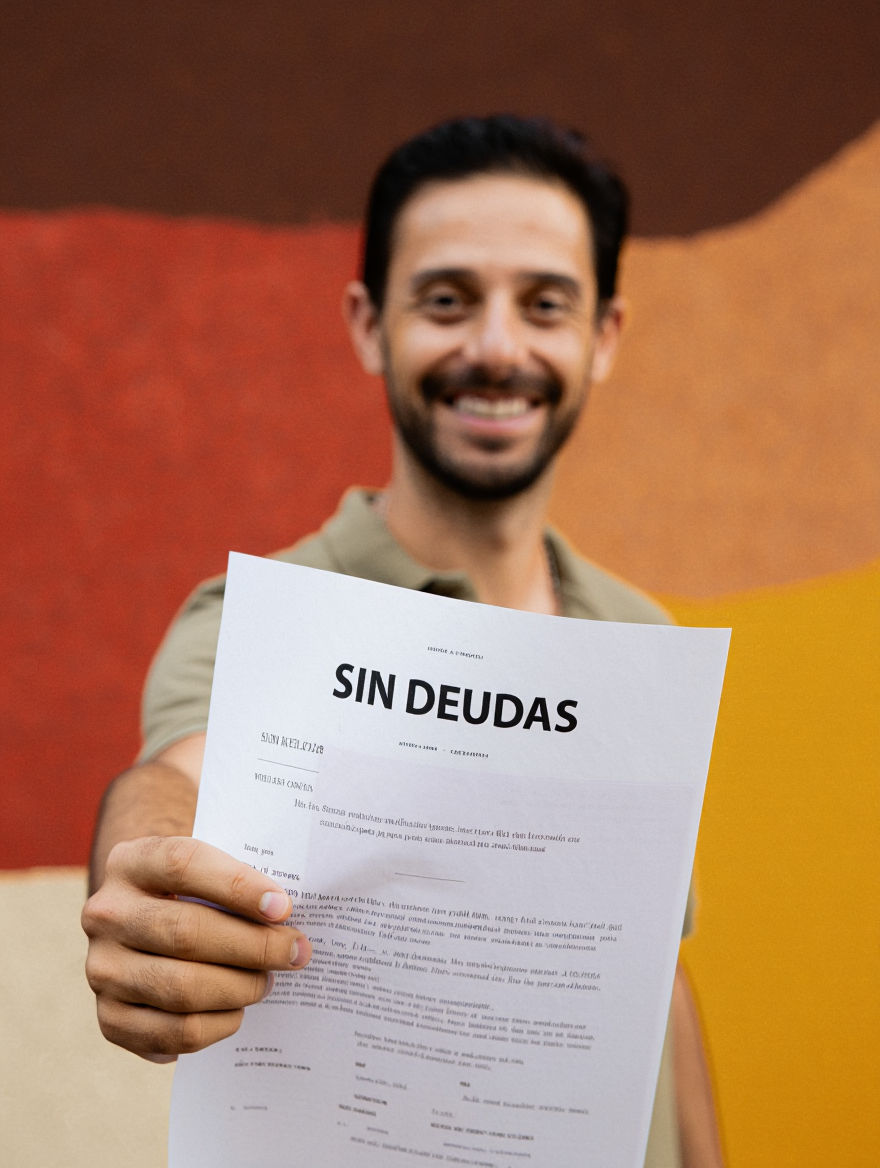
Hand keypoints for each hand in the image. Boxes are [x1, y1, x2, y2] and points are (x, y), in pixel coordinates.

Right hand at [82, 836, 310, 1060]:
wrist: (141, 925)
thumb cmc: (191, 892)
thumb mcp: (204, 867)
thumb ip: (237, 878)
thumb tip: (287, 914)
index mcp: (131, 862)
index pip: (183, 865)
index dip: (237, 886)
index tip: (283, 907)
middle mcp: (106, 914)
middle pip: (185, 932)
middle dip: (253, 946)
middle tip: (295, 951)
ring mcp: (102, 970)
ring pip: (181, 988)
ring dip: (240, 988)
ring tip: (268, 981)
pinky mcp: (111, 1019)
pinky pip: (174, 1033)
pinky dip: (217, 1025)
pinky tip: (237, 1010)